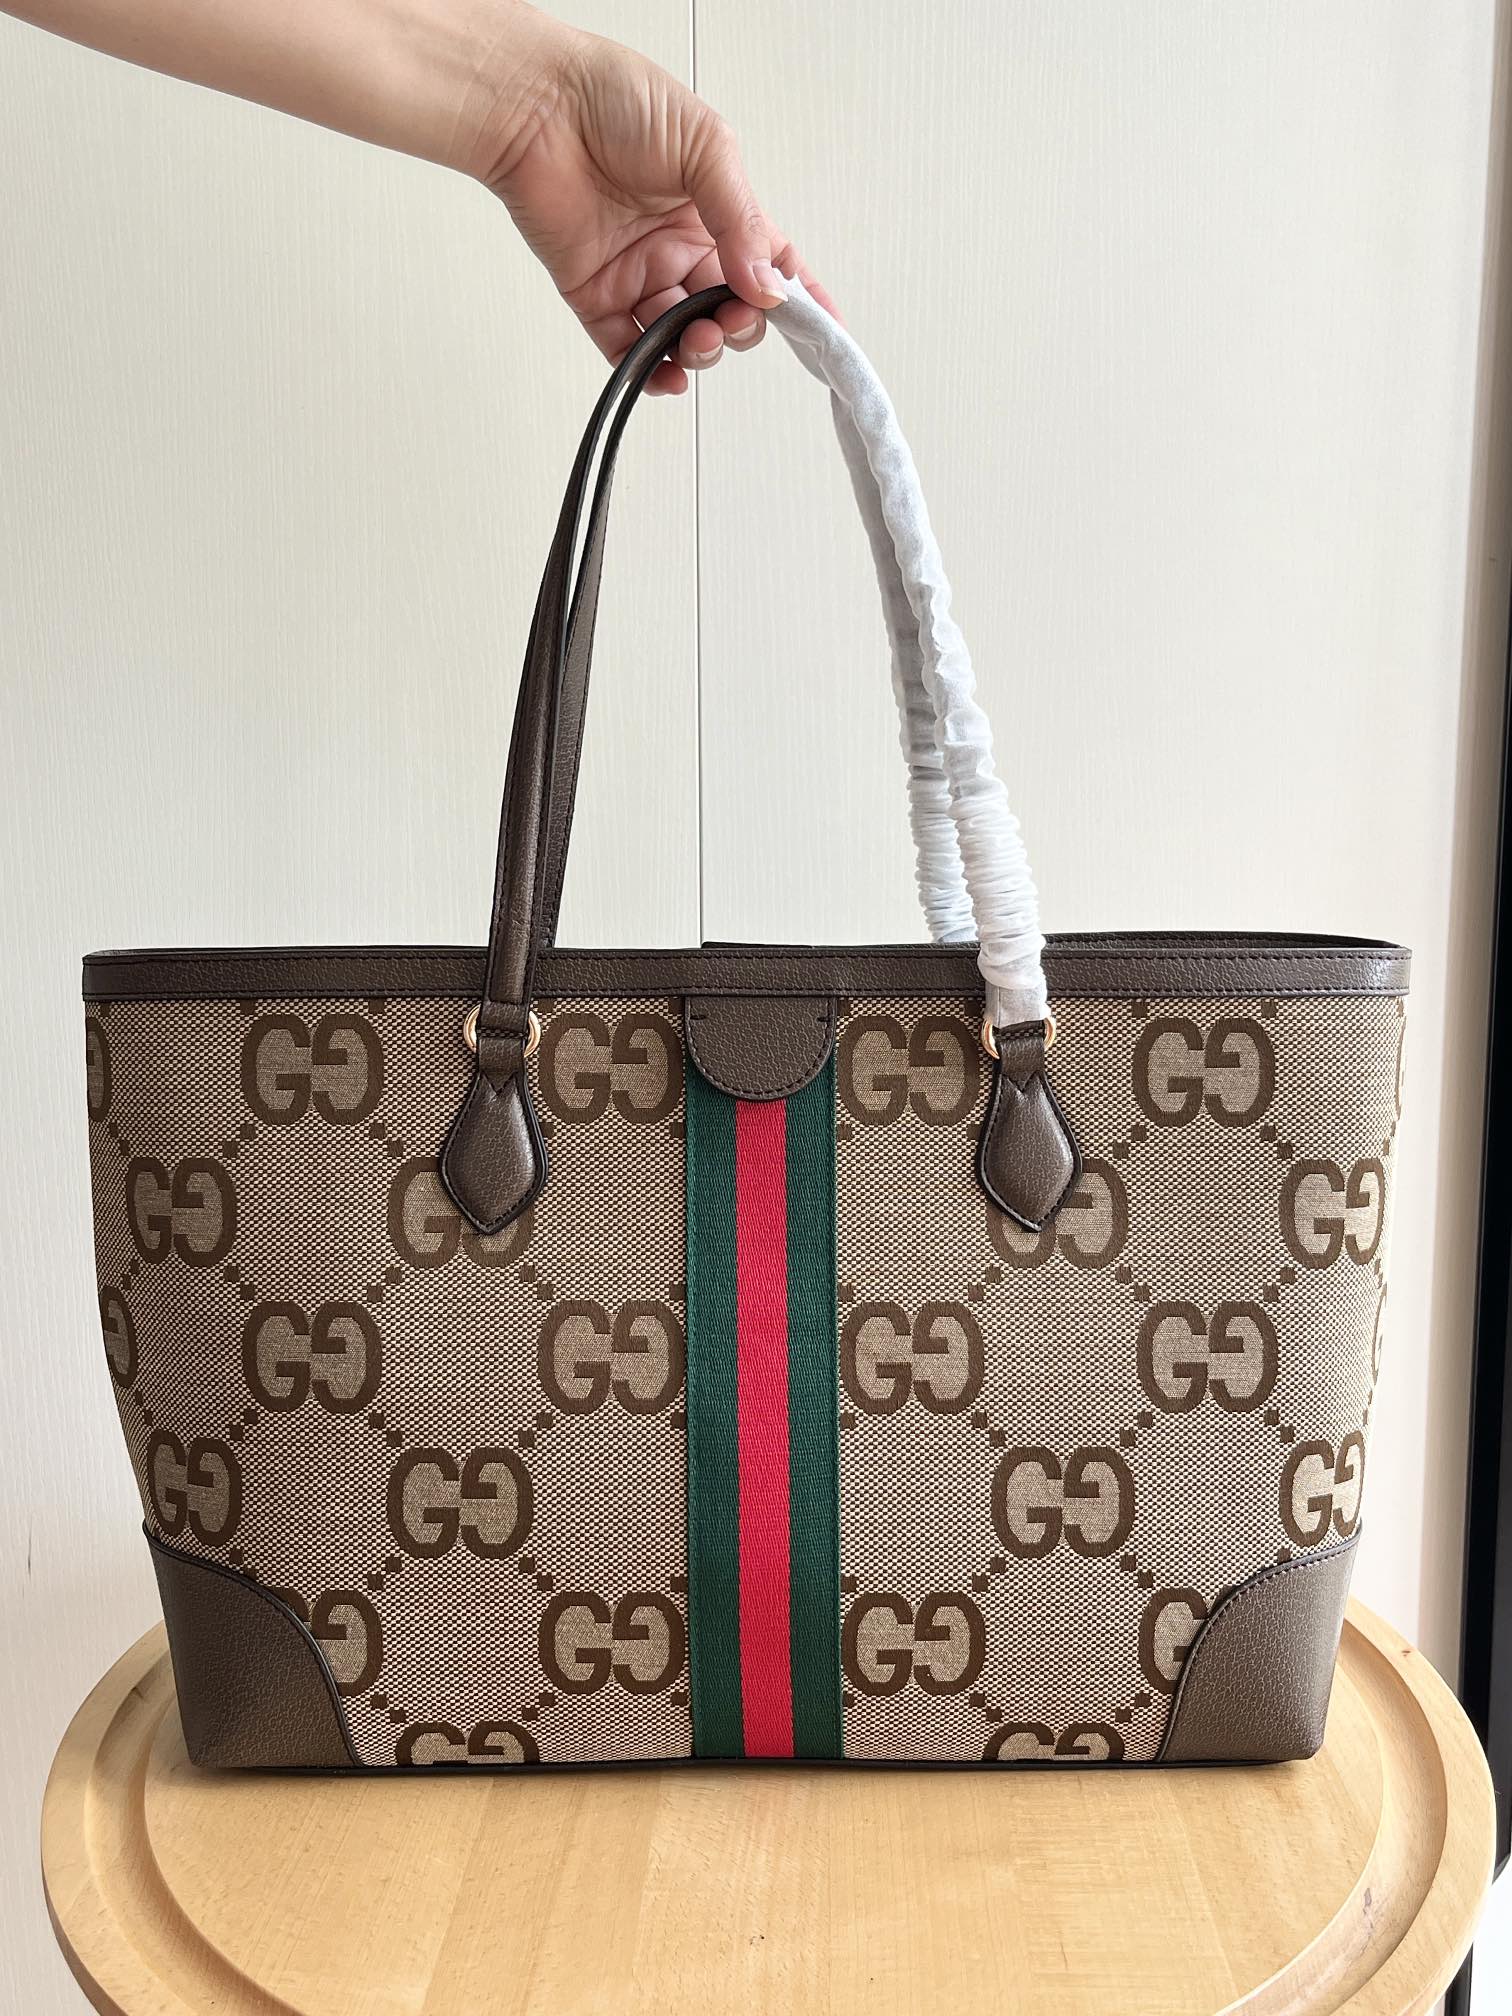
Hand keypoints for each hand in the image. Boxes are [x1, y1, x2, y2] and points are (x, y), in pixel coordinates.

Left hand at [467, 8, 835, 393]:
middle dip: (740, 326)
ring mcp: (640, 272)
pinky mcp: (595, 293)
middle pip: (729, 310)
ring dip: (699, 350)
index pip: (771, 263)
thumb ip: (740, 220)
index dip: (800, 299)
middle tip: (730, 318)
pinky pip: (626, 348)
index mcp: (717, 209)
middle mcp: (682, 245)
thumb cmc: (616, 99)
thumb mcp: (705, 147)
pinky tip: (667, 374)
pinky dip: (649, 371)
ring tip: (697, 339)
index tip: (825, 332)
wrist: (537, 105)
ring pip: (683, 336)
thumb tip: (768, 285)